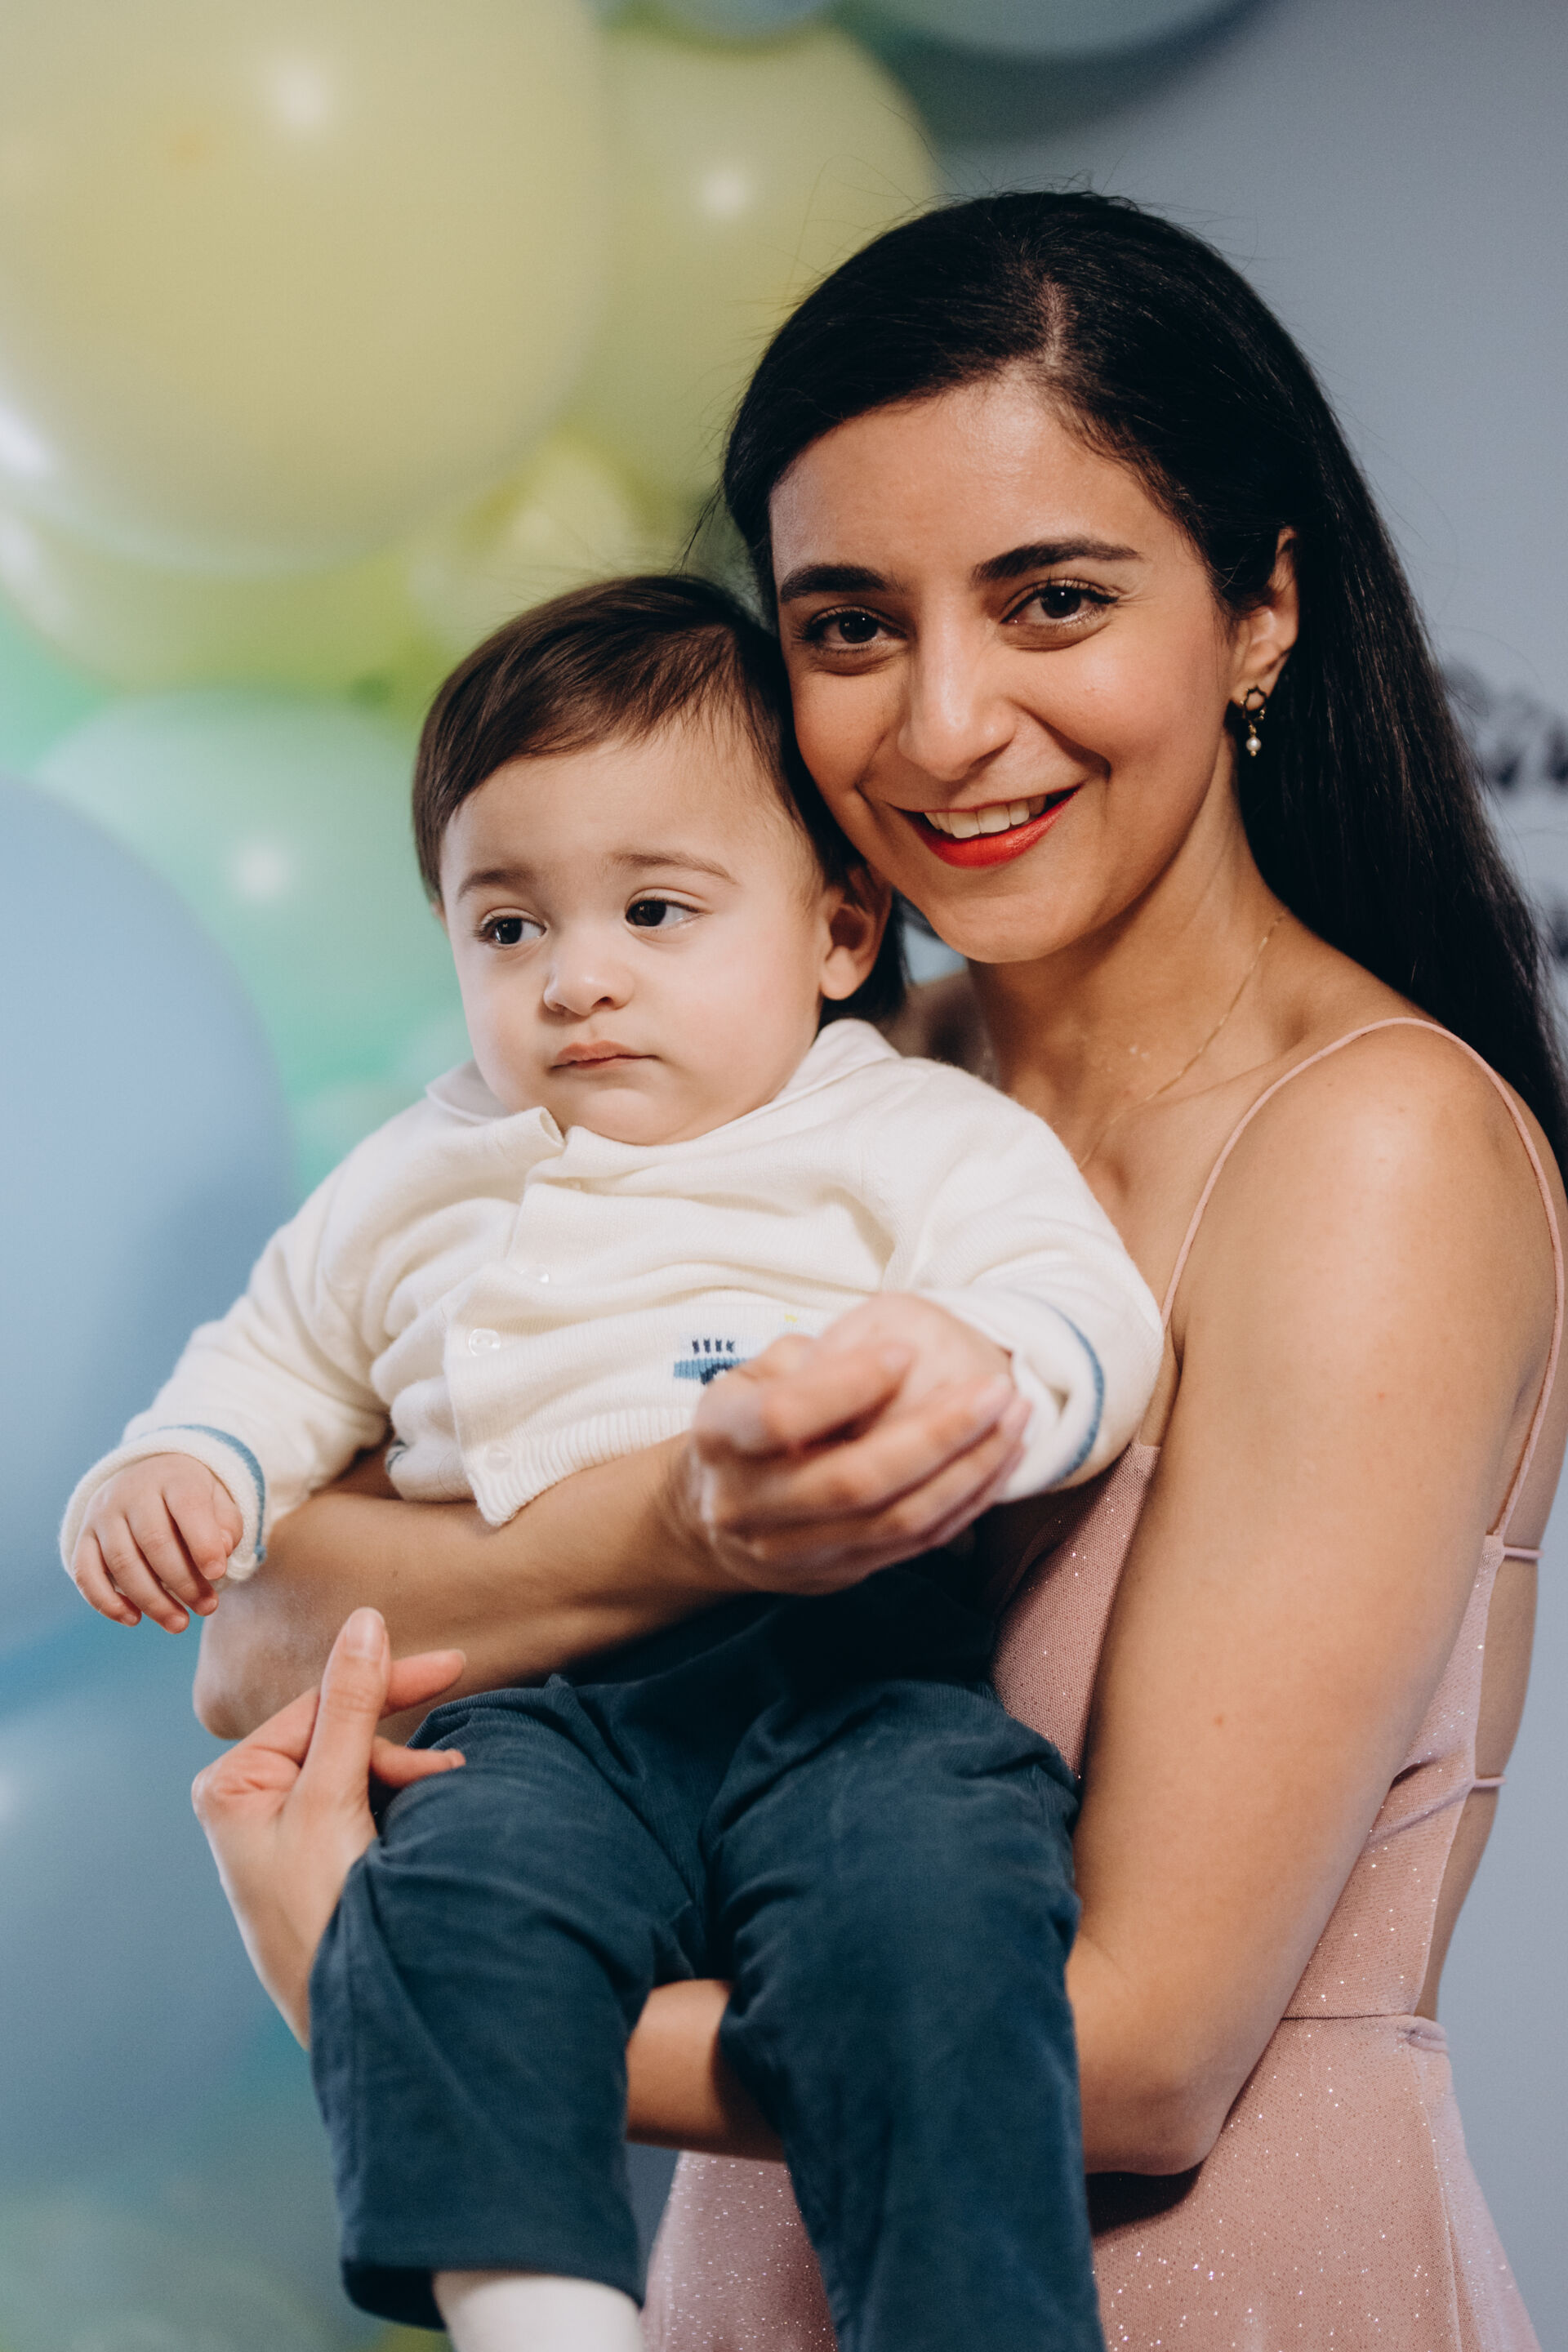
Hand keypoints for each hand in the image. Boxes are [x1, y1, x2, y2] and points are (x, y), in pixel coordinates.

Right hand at [73, 1453, 244, 1632]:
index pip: (187, 1506)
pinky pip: (85, 1573)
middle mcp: (132, 1492)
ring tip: (179, 1623)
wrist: (146, 1476)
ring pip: (122, 1563)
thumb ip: (226, 1525)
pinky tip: (134, 1619)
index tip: (218, 1574)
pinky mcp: (84, 1537)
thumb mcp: (218, 1500)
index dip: (203, 1543)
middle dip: (183, 1582)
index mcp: (172, 1477)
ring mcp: (103, 1514)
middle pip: (154, 1541)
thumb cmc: (190, 1499)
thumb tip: (222, 1551)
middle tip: (207, 1608)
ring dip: (151, 1601)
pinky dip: (106, 1601)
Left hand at [191, 1607, 465, 2043]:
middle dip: (399, 1748)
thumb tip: (363, 1622)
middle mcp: (254, 1802)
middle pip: (342, 1736)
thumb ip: (352, 1707)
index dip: (386, 1682)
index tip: (454, 1663)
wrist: (348, 2012)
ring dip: (408, 1777)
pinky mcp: (321, 1859)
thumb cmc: (318, 1910)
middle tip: (453, 1766)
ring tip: (448, 1795)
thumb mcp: (332, 1797)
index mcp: (233, 1783)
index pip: (320, 1707)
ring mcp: (287, 1833)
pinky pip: (367, 1805)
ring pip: (362, 1771)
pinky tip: (433, 1811)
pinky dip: (405, 1803)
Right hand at [683, 1300, 1027, 1594]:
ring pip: (895, 1520)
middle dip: (936, 1433)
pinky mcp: (836, 1575)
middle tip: (995, 1390)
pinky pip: (915, 1545)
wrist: (720, 1510)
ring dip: (968, 1471)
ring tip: (1015, 1420)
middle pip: (852, 1480)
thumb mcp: (761, 1372)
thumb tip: (888, 1361)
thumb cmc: (753, 1418)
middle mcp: (747, 1504)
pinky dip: (966, 1502)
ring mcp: (792, 1552)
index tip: (905, 1351)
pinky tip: (1000, 1459)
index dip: (847, 1383)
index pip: (784, 1416)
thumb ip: (815, 1361)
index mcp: (720, 1436)